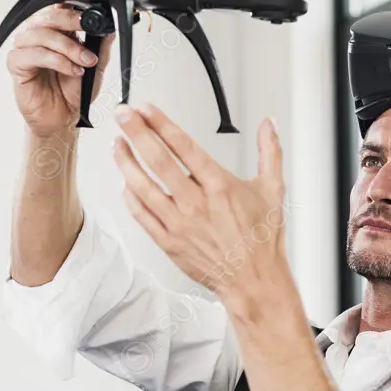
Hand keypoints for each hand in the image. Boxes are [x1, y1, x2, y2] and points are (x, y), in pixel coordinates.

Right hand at [7, 4, 112, 137]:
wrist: (63, 119)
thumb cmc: (72, 93)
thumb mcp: (95, 68)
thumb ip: (101, 48)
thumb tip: (109, 29)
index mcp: (54, 31)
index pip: (58, 8)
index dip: (74, 8)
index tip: (92, 16)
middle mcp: (37, 36)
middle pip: (47, 16)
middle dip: (71, 22)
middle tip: (89, 31)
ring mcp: (24, 49)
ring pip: (40, 34)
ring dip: (67, 47)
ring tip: (84, 62)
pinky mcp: (16, 65)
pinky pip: (32, 54)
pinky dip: (55, 60)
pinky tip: (71, 70)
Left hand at [112, 102, 290, 311]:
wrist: (253, 281)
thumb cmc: (262, 240)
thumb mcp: (273, 190)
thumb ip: (270, 152)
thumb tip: (270, 125)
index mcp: (219, 186)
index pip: (183, 146)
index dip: (161, 123)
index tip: (146, 108)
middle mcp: (196, 204)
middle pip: (158, 161)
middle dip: (136, 133)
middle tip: (122, 115)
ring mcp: (179, 224)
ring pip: (143, 187)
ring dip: (126, 163)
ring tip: (116, 145)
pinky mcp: (169, 243)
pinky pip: (142, 216)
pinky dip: (130, 198)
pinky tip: (125, 183)